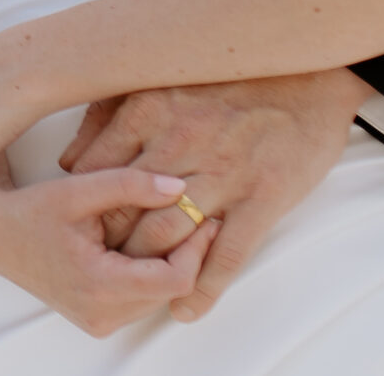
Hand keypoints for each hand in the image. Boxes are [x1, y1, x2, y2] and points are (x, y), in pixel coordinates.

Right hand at [0, 163, 217, 336]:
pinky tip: (143, 241)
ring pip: (159, 297)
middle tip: (195, 215)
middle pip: (171, 291)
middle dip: (186, 254)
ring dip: (169, 263)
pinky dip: (150, 272)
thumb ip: (130, 184)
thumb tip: (179, 186)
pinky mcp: (97, 318)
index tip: (206, 218)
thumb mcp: (78, 189)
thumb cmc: (31, 209)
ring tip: (168, 223)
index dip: (196, 250)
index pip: (173, 280)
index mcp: (97, 284)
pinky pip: (142, 299)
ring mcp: (98, 321)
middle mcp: (100, 313)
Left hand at [60, 69, 367, 322]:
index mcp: (149, 108)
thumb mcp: (161, 76)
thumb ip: (111, 111)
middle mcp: (179, 141)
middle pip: (123, 210)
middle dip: (106, 244)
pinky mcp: (263, 197)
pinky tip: (184, 309)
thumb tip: (73, 158)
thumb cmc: (229, 76)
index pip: (93, 173)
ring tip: (135, 286)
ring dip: (145, 268)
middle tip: (99, 264)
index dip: (82, 206)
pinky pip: (225, 255)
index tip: (79, 225)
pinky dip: (201, 289)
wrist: (310, 73)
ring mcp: (223, 172)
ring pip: (165, 236)